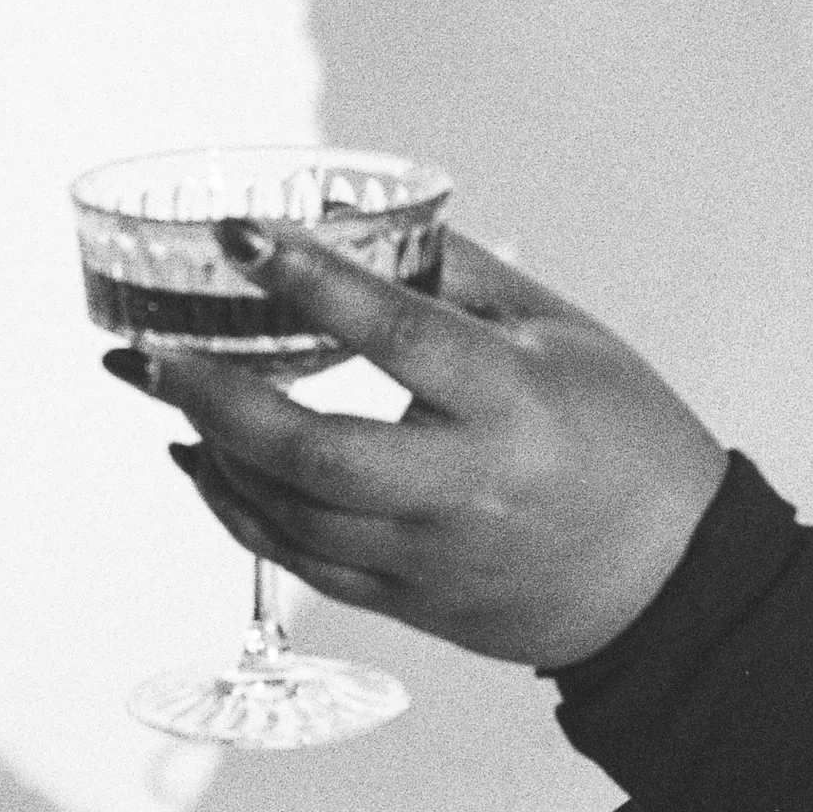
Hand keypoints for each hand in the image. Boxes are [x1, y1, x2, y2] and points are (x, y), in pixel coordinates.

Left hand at [105, 226, 727, 672]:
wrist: (664, 582)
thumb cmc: (619, 431)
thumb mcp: (557, 328)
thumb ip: (449, 269)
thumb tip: (340, 211)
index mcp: (513, 403)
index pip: (400, 334)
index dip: (313, 279)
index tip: (238, 233)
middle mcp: (465, 488)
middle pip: (315, 452)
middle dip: (216, 398)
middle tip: (148, 349)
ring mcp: (428, 555)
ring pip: (288, 513)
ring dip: (211, 447)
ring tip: (160, 384)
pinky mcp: (405, 599)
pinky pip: (295, 559)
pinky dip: (234, 506)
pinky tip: (199, 456)